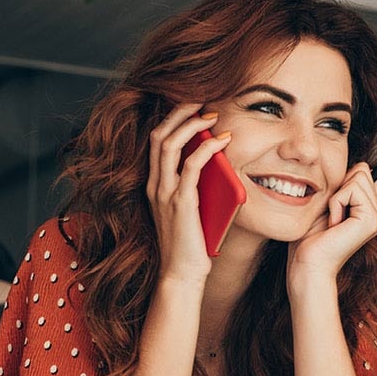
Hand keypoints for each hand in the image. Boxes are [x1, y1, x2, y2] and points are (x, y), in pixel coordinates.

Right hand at [146, 103, 231, 284]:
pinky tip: (222, 141)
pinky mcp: (181, 203)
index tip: (193, 109)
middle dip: (178, 113)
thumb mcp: (191, 209)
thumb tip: (219, 162)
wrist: (182, 274)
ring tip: (210, 115)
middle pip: (158, 135)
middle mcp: (155, 186)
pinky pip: (191, 166)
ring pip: (169, 144)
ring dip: (190, 125)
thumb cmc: (191, 245)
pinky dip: (207, 148)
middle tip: (201, 102)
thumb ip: (196, 186)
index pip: (156, 141)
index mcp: (154, 186)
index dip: (172, 120)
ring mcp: (165, 194)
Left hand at [287, 162, 376, 282]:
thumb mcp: (326, 206)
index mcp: (368, 211)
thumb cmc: (309, 240)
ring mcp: (376, 218)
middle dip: (339, 187)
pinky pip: (351, 190)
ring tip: (332, 221)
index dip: (345, 181)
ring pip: (358, 177)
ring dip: (336, 197)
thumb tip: (361, 166)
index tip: (333, 203)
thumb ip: (343, 189)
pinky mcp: (371, 220)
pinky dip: (335, 203)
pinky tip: (333, 224)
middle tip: (331, 215)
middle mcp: (376, 214)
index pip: (364, 173)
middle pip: (362, 170)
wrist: (308, 265)